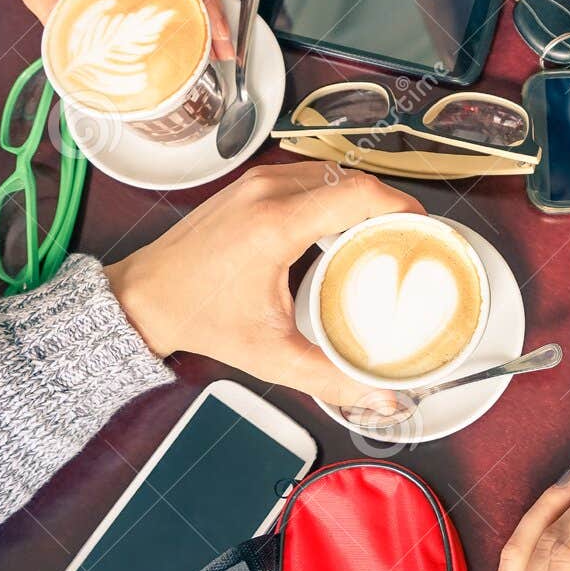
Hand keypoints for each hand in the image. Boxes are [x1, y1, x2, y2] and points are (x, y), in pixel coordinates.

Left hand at [104, 162, 424, 407]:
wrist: (146, 296)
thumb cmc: (202, 318)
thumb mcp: (271, 355)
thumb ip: (331, 378)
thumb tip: (381, 397)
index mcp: (277, 225)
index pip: (358, 194)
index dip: (401, 205)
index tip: (422, 229)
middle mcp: (268, 192)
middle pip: (352, 180)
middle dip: (387, 205)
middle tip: (408, 239)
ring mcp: (256, 182)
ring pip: (332, 173)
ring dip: (361, 198)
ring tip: (382, 234)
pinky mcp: (250, 183)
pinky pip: (309, 175)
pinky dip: (334, 194)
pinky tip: (344, 226)